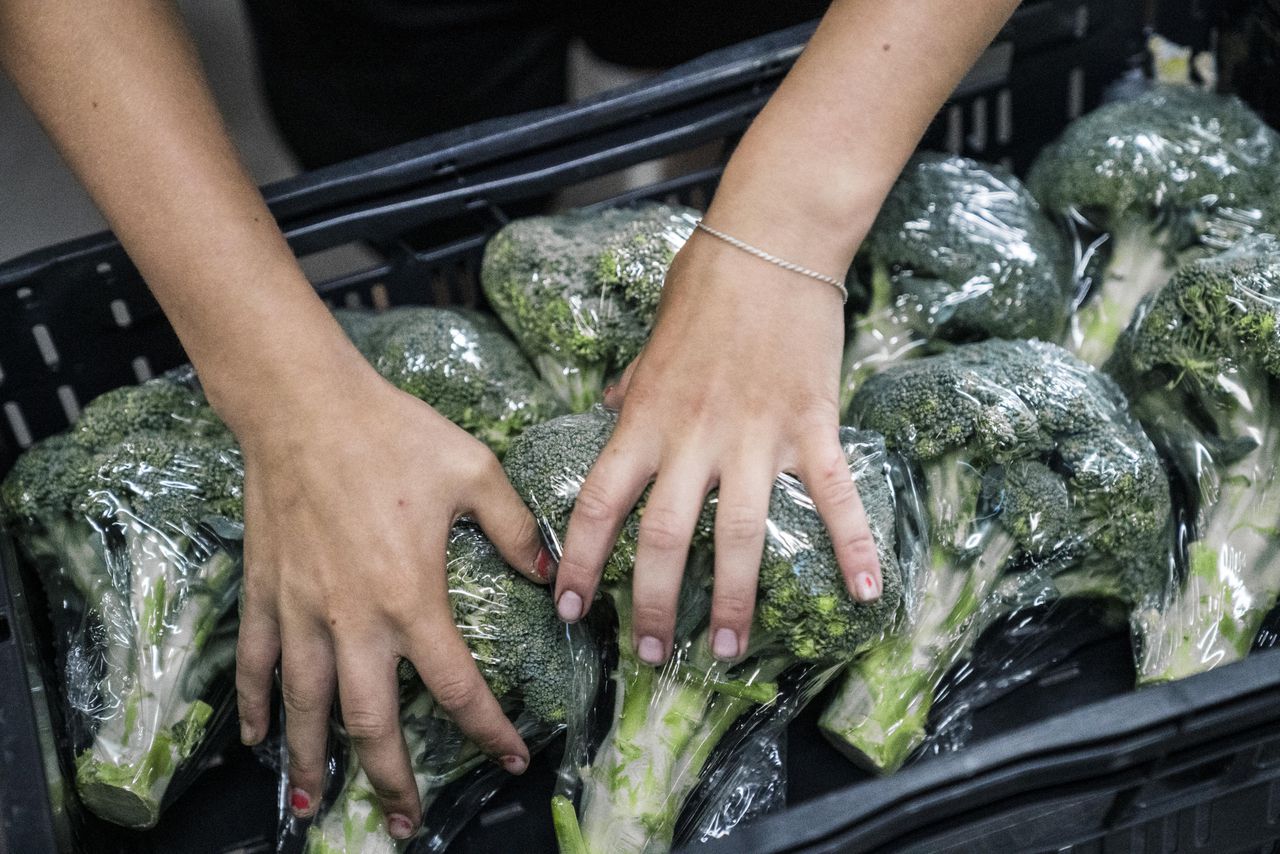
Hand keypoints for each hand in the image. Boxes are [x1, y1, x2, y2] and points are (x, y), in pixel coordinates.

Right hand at [233, 371, 546, 838]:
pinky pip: (256, 660)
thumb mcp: (474, 471)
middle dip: (390, 779)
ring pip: (306, 705)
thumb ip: (515, 528)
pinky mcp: (267, 590)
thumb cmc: (392, 434)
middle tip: (405, 822)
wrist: (304, 405)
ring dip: (312, 760)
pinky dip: (254, 703)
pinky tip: (253, 736)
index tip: (510, 757)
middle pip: (371, 721)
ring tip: (316, 805)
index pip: (457, 687)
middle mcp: (353, 619)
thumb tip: (550, 573)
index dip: (488, 730)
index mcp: (411, 597)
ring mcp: (301, 609)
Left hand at [554, 230, 881, 664]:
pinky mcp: (810, 426)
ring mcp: (754, 436)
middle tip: (650, 655)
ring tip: (727, 648)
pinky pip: (834, 496)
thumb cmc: (704, 286)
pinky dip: (852, 546)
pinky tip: (867, 593)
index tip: (570, 606)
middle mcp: (692, 438)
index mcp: (643, 418)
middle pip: (663, 539)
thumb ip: (629, 387)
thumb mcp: (650, 342)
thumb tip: (606, 409)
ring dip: (733, 600)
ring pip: (739, 535)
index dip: (578, 561)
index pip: (597, 503)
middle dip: (652, 606)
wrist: (771, 242)